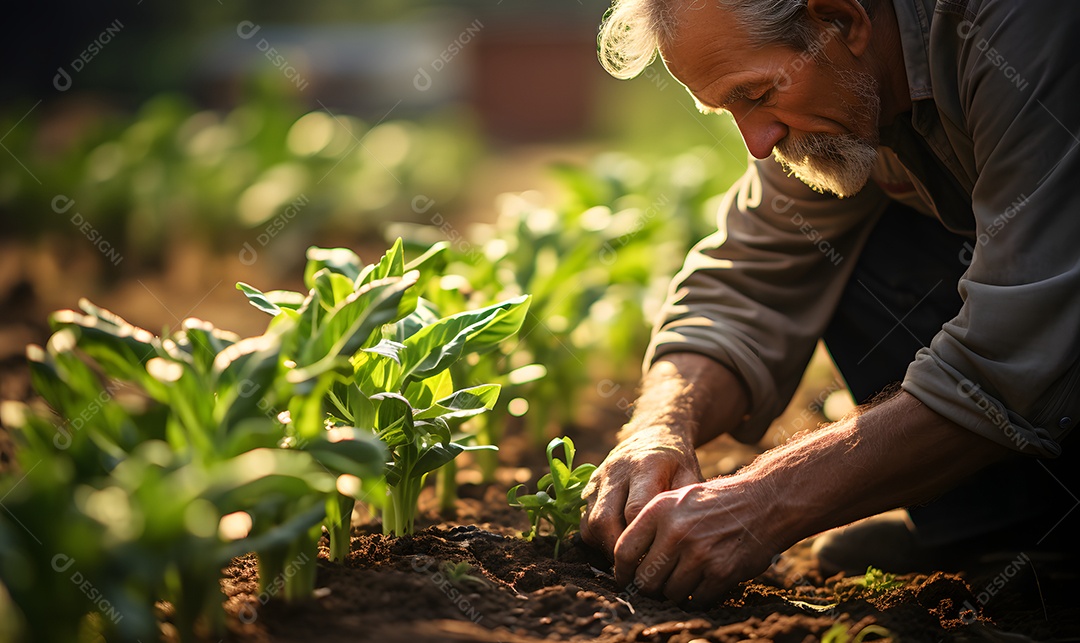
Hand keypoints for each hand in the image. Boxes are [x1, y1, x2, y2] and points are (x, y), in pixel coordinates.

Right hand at [580, 425, 703, 558]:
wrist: (653, 434)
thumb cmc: (677, 462)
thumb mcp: (690, 476)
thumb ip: (684, 505)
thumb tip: (681, 543)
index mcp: (645, 466)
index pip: (634, 510)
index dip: (642, 540)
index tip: (654, 560)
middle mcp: (616, 471)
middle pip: (604, 519)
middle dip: (618, 550)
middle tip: (636, 569)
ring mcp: (598, 479)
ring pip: (590, 523)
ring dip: (605, 547)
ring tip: (627, 560)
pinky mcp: (588, 487)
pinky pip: (584, 521)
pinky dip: (598, 539)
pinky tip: (618, 545)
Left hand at [613, 474, 780, 605]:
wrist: (764, 502)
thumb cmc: (716, 503)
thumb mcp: (677, 499)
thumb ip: (651, 524)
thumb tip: (625, 561)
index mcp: (659, 510)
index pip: (624, 551)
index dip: (622, 572)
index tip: (626, 579)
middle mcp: (676, 532)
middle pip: (645, 580)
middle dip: (650, 588)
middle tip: (658, 586)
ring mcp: (699, 553)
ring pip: (670, 593)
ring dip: (676, 593)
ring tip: (686, 580)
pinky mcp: (721, 572)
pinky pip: (697, 600)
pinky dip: (699, 598)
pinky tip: (705, 583)